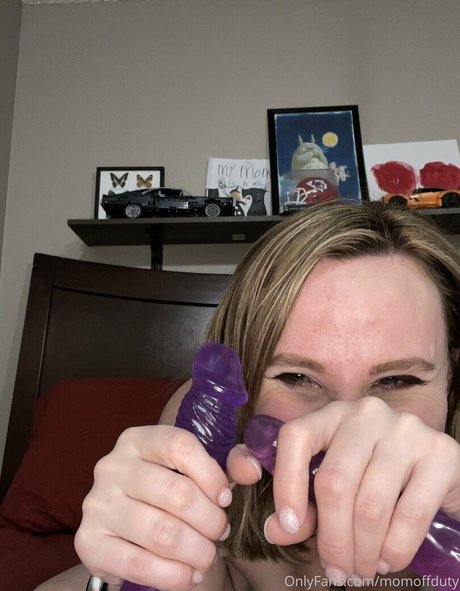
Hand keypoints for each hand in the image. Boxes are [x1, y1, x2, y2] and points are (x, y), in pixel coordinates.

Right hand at [75, 425, 231, 590]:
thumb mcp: (192, 472)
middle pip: (176, 492)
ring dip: (196, 550)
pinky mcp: (89, 542)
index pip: (179, 445)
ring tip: (207, 555)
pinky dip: (173, 576)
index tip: (226, 497)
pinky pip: (138, 564)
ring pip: (162, 531)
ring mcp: (97, 503)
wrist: (125, 529)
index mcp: (138, 440)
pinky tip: (188, 575)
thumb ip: (226, 465)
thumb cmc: (165, 494)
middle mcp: (112, 466)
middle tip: (219, 532)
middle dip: (209, 519)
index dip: (211, 474)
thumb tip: (251, 467)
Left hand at [227, 398, 459, 581]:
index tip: (287, 527)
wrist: (437, 472)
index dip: (286, 484)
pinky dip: (394, 549)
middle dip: (332, 538)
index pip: (296, 437)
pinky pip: (410, 514)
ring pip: (370, 504)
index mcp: (333, 413)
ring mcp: (406, 429)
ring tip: (361, 570)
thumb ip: (305, 506)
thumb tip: (276, 530)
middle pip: (335, 482)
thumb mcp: (335, 484)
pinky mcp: (441, 453)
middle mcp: (367, 413)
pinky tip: (386, 560)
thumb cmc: (374, 477)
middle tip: (337, 571)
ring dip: (362, 551)